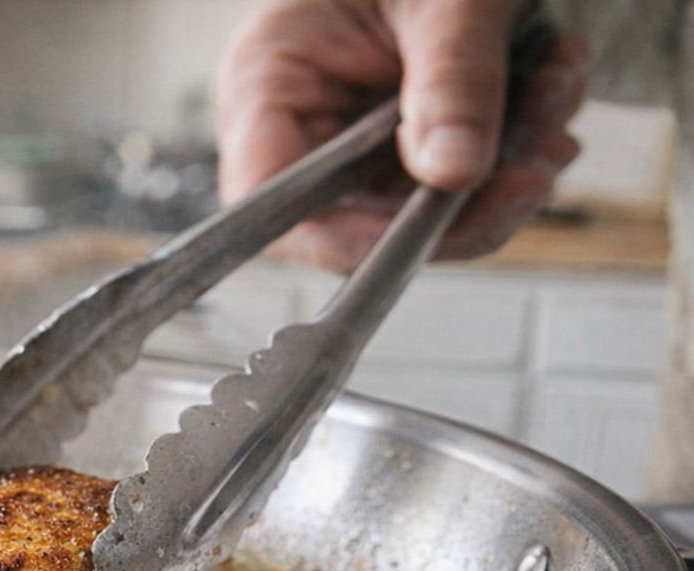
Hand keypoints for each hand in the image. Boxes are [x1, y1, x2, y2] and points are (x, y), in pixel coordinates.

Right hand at [214, 0, 590, 270]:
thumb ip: (453, 80)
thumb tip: (453, 174)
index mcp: (265, 83)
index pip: (276, 204)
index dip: (348, 237)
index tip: (435, 225)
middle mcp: (298, 121)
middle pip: (357, 222)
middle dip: (461, 203)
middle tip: (539, 167)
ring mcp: (349, 133)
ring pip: (418, 207)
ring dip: (504, 168)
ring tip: (557, 91)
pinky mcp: (400, 133)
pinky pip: (453, 174)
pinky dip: (515, 142)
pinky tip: (551, 83)